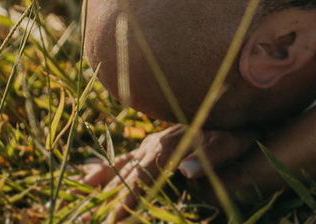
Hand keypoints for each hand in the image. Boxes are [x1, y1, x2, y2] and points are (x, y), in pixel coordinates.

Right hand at [81, 124, 253, 221]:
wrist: (237, 103)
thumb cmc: (238, 129)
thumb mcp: (231, 142)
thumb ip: (209, 156)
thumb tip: (185, 170)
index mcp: (168, 147)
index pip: (141, 179)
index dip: (126, 201)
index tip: (112, 222)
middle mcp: (154, 145)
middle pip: (124, 177)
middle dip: (105, 202)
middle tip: (83, 221)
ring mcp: (151, 144)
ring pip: (119, 168)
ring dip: (99, 187)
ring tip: (77, 204)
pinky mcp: (153, 145)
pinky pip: (125, 159)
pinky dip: (106, 170)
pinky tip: (88, 177)